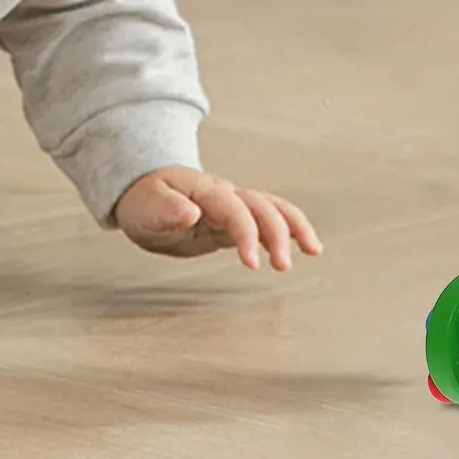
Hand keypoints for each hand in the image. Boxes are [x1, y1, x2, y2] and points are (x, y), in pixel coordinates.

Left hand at [114, 166, 322, 270]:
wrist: (145, 192)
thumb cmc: (144, 199)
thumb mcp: (146, 206)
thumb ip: (166, 209)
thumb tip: (189, 212)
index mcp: (205, 191)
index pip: (234, 209)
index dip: (246, 233)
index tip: (251, 263)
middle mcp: (225, 194)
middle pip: (262, 206)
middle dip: (278, 234)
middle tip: (283, 267)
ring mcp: (233, 205)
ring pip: (272, 208)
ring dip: (293, 227)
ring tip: (314, 250)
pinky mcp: (235, 220)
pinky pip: (268, 221)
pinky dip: (288, 230)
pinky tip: (304, 246)